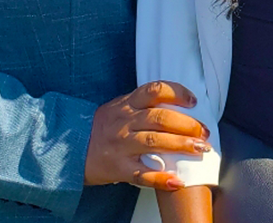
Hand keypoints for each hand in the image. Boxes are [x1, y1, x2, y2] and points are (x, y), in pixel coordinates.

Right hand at [85, 81, 210, 189]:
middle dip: (188, 125)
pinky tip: (177, 182)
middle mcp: (124, 123)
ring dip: (181, 146)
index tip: (194, 101)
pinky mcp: (117, 168)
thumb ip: (145, 104)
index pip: (155, 90)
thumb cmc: (102, 127)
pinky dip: (161, 179)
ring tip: (200, 149)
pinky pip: (142, 175)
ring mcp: (120, 146)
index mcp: (127, 104)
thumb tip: (182, 105)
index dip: (177, 93)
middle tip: (204, 132)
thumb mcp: (120, 107)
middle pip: (160, 118)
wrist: (68, 149)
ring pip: (155, 142)